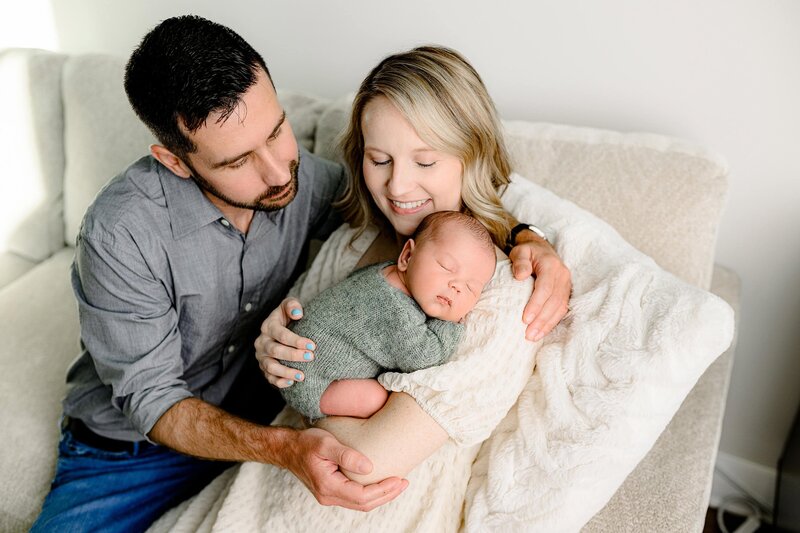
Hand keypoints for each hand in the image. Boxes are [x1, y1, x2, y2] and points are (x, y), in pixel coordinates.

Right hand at [254, 298, 315, 387]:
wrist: (282, 326)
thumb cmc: (288, 315)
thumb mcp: (289, 305)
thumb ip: (293, 306)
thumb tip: (298, 314)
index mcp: (268, 326)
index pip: (280, 334)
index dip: (296, 340)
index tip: (312, 345)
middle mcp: (262, 342)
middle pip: (275, 351)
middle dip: (293, 355)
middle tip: (310, 357)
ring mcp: (261, 356)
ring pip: (270, 366)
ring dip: (286, 372)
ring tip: (302, 376)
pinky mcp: (264, 367)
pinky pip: (269, 377)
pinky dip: (279, 382)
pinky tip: (292, 382)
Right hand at [283, 427, 408, 510]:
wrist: (287, 449)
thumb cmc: (305, 443)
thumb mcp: (326, 443)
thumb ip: (347, 456)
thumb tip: (370, 467)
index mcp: (328, 486)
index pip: (362, 496)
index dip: (383, 490)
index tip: (399, 479)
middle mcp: (328, 496)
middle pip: (364, 504)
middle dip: (387, 495)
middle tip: (404, 482)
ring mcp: (329, 496)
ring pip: (360, 504)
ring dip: (381, 496)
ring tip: (398, 484)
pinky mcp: (331, 491)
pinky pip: (355, 498)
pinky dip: (371, 493)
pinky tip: (380, 483)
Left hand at [508, 234, 571, 340]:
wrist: (541, 249)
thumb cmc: (527, 252)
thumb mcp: (520, 251)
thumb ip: (520, 261)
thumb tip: (521, 276)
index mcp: (551, 265)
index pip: (545, 288)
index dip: (536, 304)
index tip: (525, 319)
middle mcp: (562, 275)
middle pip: (553, 301)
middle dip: (541, 320)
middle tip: (528, 334)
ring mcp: (566, 285)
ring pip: (559, 308)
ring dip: (547, 324)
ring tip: (533, 337)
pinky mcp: (565, 293)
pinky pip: (561, 310)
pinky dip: (551, 322)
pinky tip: (541, 332)